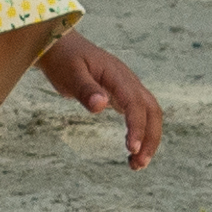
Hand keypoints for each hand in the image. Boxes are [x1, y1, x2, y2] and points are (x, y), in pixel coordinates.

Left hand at [39, 29, 164, 167]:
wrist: (60, 46)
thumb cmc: (63, 59)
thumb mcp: (69, 73)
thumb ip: (85, 89)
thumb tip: (101, 105)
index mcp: (118, 75)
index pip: (135, 103)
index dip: (137, 126)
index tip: (132, 148)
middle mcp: (128, 81)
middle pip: (152, 110)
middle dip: (151, 138)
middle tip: (139, 164)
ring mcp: (127, 88)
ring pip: (149, 114)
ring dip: (148, 139)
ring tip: (136, 165)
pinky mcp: (122, 95)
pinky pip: (139, 115)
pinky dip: (140, 134)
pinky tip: (131, 151)